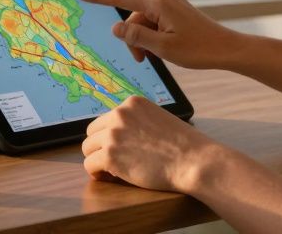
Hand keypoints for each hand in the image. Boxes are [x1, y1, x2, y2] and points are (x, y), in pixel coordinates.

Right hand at [76, 0, 245, 68]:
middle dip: (133, 38)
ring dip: (144, 40)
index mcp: (159, 3)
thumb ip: (136, 37)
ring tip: (156, 56)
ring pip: (144, 22)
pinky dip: (154, 36)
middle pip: (134, 18)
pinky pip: (155, 22)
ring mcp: (171, 4)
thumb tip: (116, 28)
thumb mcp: (162, 48)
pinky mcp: (176, 11)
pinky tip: (164, 49)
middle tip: (142, 59)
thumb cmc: (199, 49)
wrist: (227, 49)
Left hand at [81, 95, 221, 192]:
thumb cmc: (184, 146)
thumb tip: (121, 135)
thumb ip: (139, 122)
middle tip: (115, 162)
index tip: (121, 149)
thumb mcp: (159, 119)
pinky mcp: (110, 155)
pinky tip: (111, 178)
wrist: (194, 161)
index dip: (111, 137)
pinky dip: (97, 174)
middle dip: (100, 147)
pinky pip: (90, 165)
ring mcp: (113, 134)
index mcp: (132, 103)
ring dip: (98, 160)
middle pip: (92, 132)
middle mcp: (120, 114)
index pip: (107, 119)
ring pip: (88, 149)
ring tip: (114, 171)